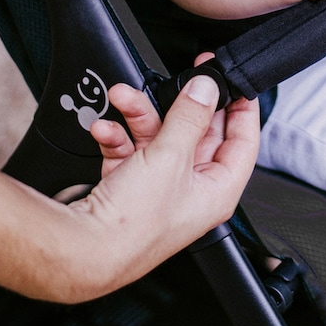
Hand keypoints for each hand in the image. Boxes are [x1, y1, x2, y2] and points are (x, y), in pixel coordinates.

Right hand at [84, 60, 259, 279]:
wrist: (82, 250)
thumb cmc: (133, 225)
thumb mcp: (170, 157)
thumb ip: (189, 117)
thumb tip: (207, 89)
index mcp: (218, 189)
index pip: (243, 141)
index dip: (241, 108)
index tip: (233, 80)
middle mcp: (193, 190)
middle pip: (199, 133)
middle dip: (181, 103)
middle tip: (182, 76)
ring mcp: (161, 187)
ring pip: (160, 136)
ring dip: (140, 114)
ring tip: (124, 97)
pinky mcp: (131, 185)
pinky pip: (131, 150)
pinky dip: (117, 136)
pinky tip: (104, 128)